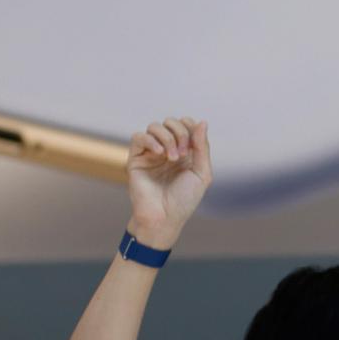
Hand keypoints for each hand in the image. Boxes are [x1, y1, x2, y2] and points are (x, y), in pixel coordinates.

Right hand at [124, 118, 210, 247]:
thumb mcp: (202, 173)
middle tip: (184, 153)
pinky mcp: (135, 159)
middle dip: (180, 132)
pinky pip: (138, 137)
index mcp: (185, 152)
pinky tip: (159, 153)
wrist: (164, 217)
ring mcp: (151, 153)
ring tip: (172, 158)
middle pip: (170, 122)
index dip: (191, 127)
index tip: (194, 145)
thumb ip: (202, 147)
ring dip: (167, 137)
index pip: (186, 124)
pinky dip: (150, 140)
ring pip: (154, 127)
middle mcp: (168, 150)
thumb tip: (202, 122)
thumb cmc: (184, 200)